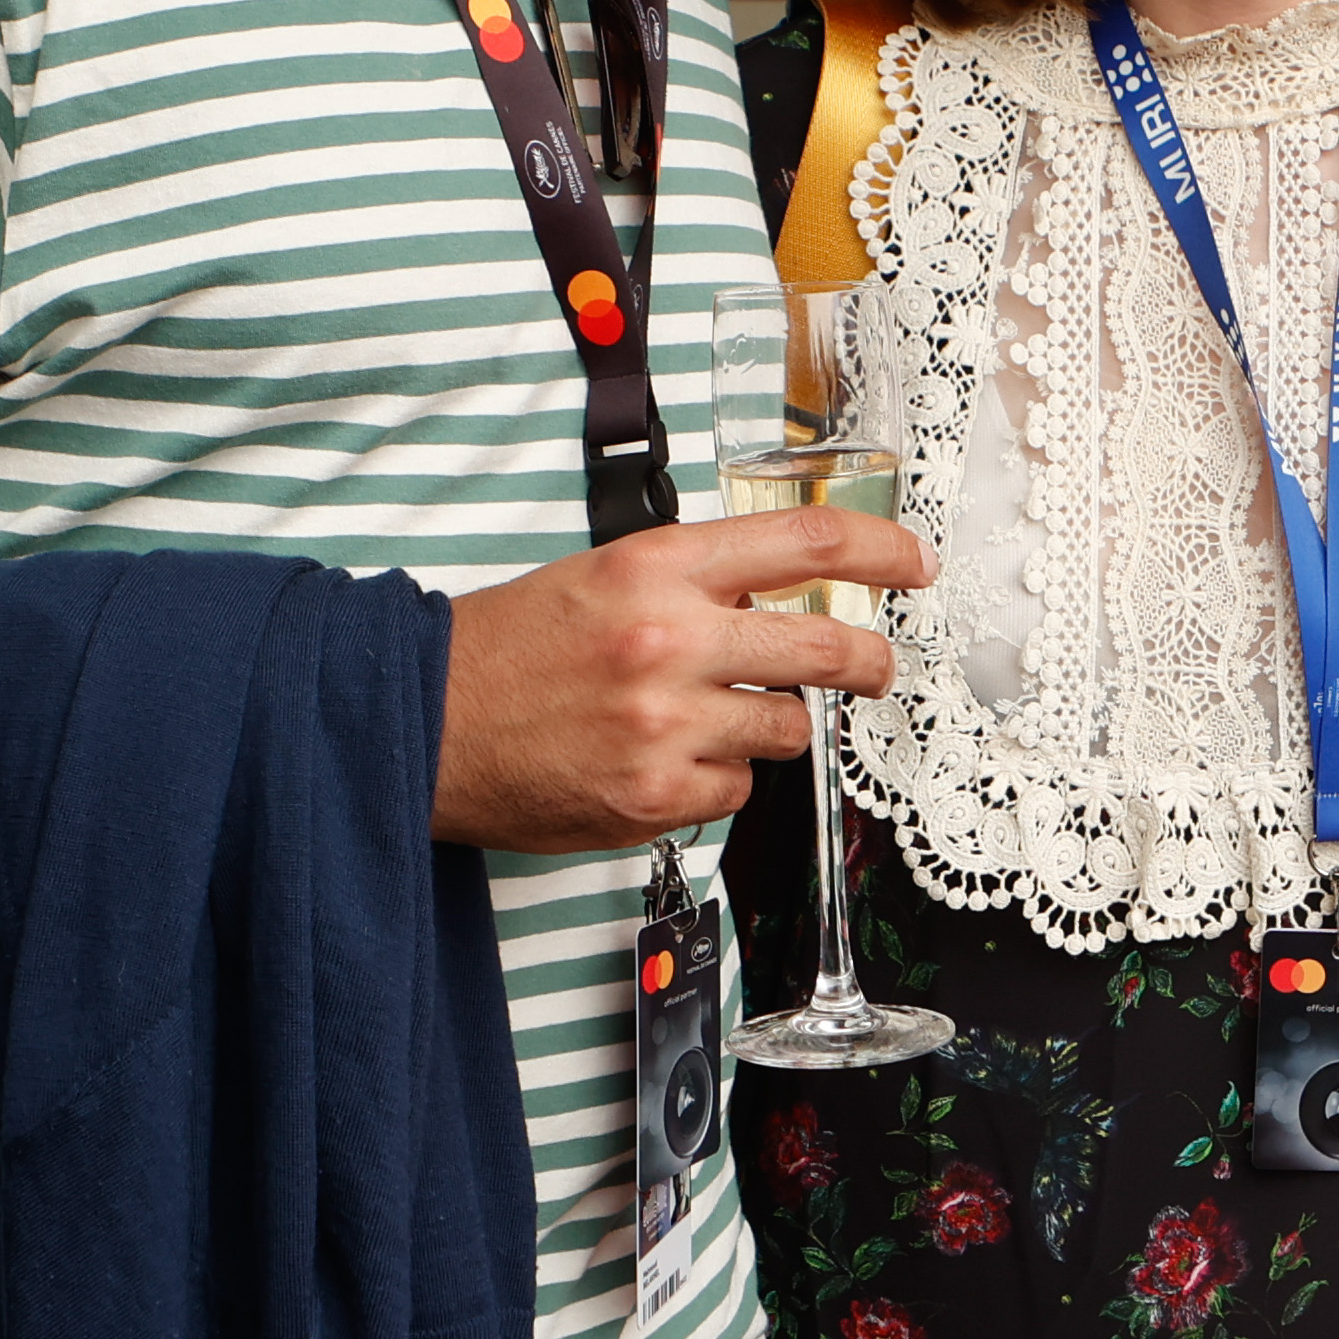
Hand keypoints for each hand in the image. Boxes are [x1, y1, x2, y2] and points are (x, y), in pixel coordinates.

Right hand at [434, 507, 933, 851]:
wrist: (425, 721)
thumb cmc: (507, 648)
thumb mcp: (603, 576)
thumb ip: (694, 582)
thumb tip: (779, 600)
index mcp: (657, 567)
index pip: (807, 542)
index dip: (882, 551)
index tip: (913, 563)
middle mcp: (670, 640)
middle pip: (828, 648)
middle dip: (870, 662)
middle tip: (876, 667)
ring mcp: (667, 724)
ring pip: (785, 730)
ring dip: (766, 726)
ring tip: (708, 718)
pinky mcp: (656, 795)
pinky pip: (736, 791)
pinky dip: (714, 779)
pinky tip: (663, 761)